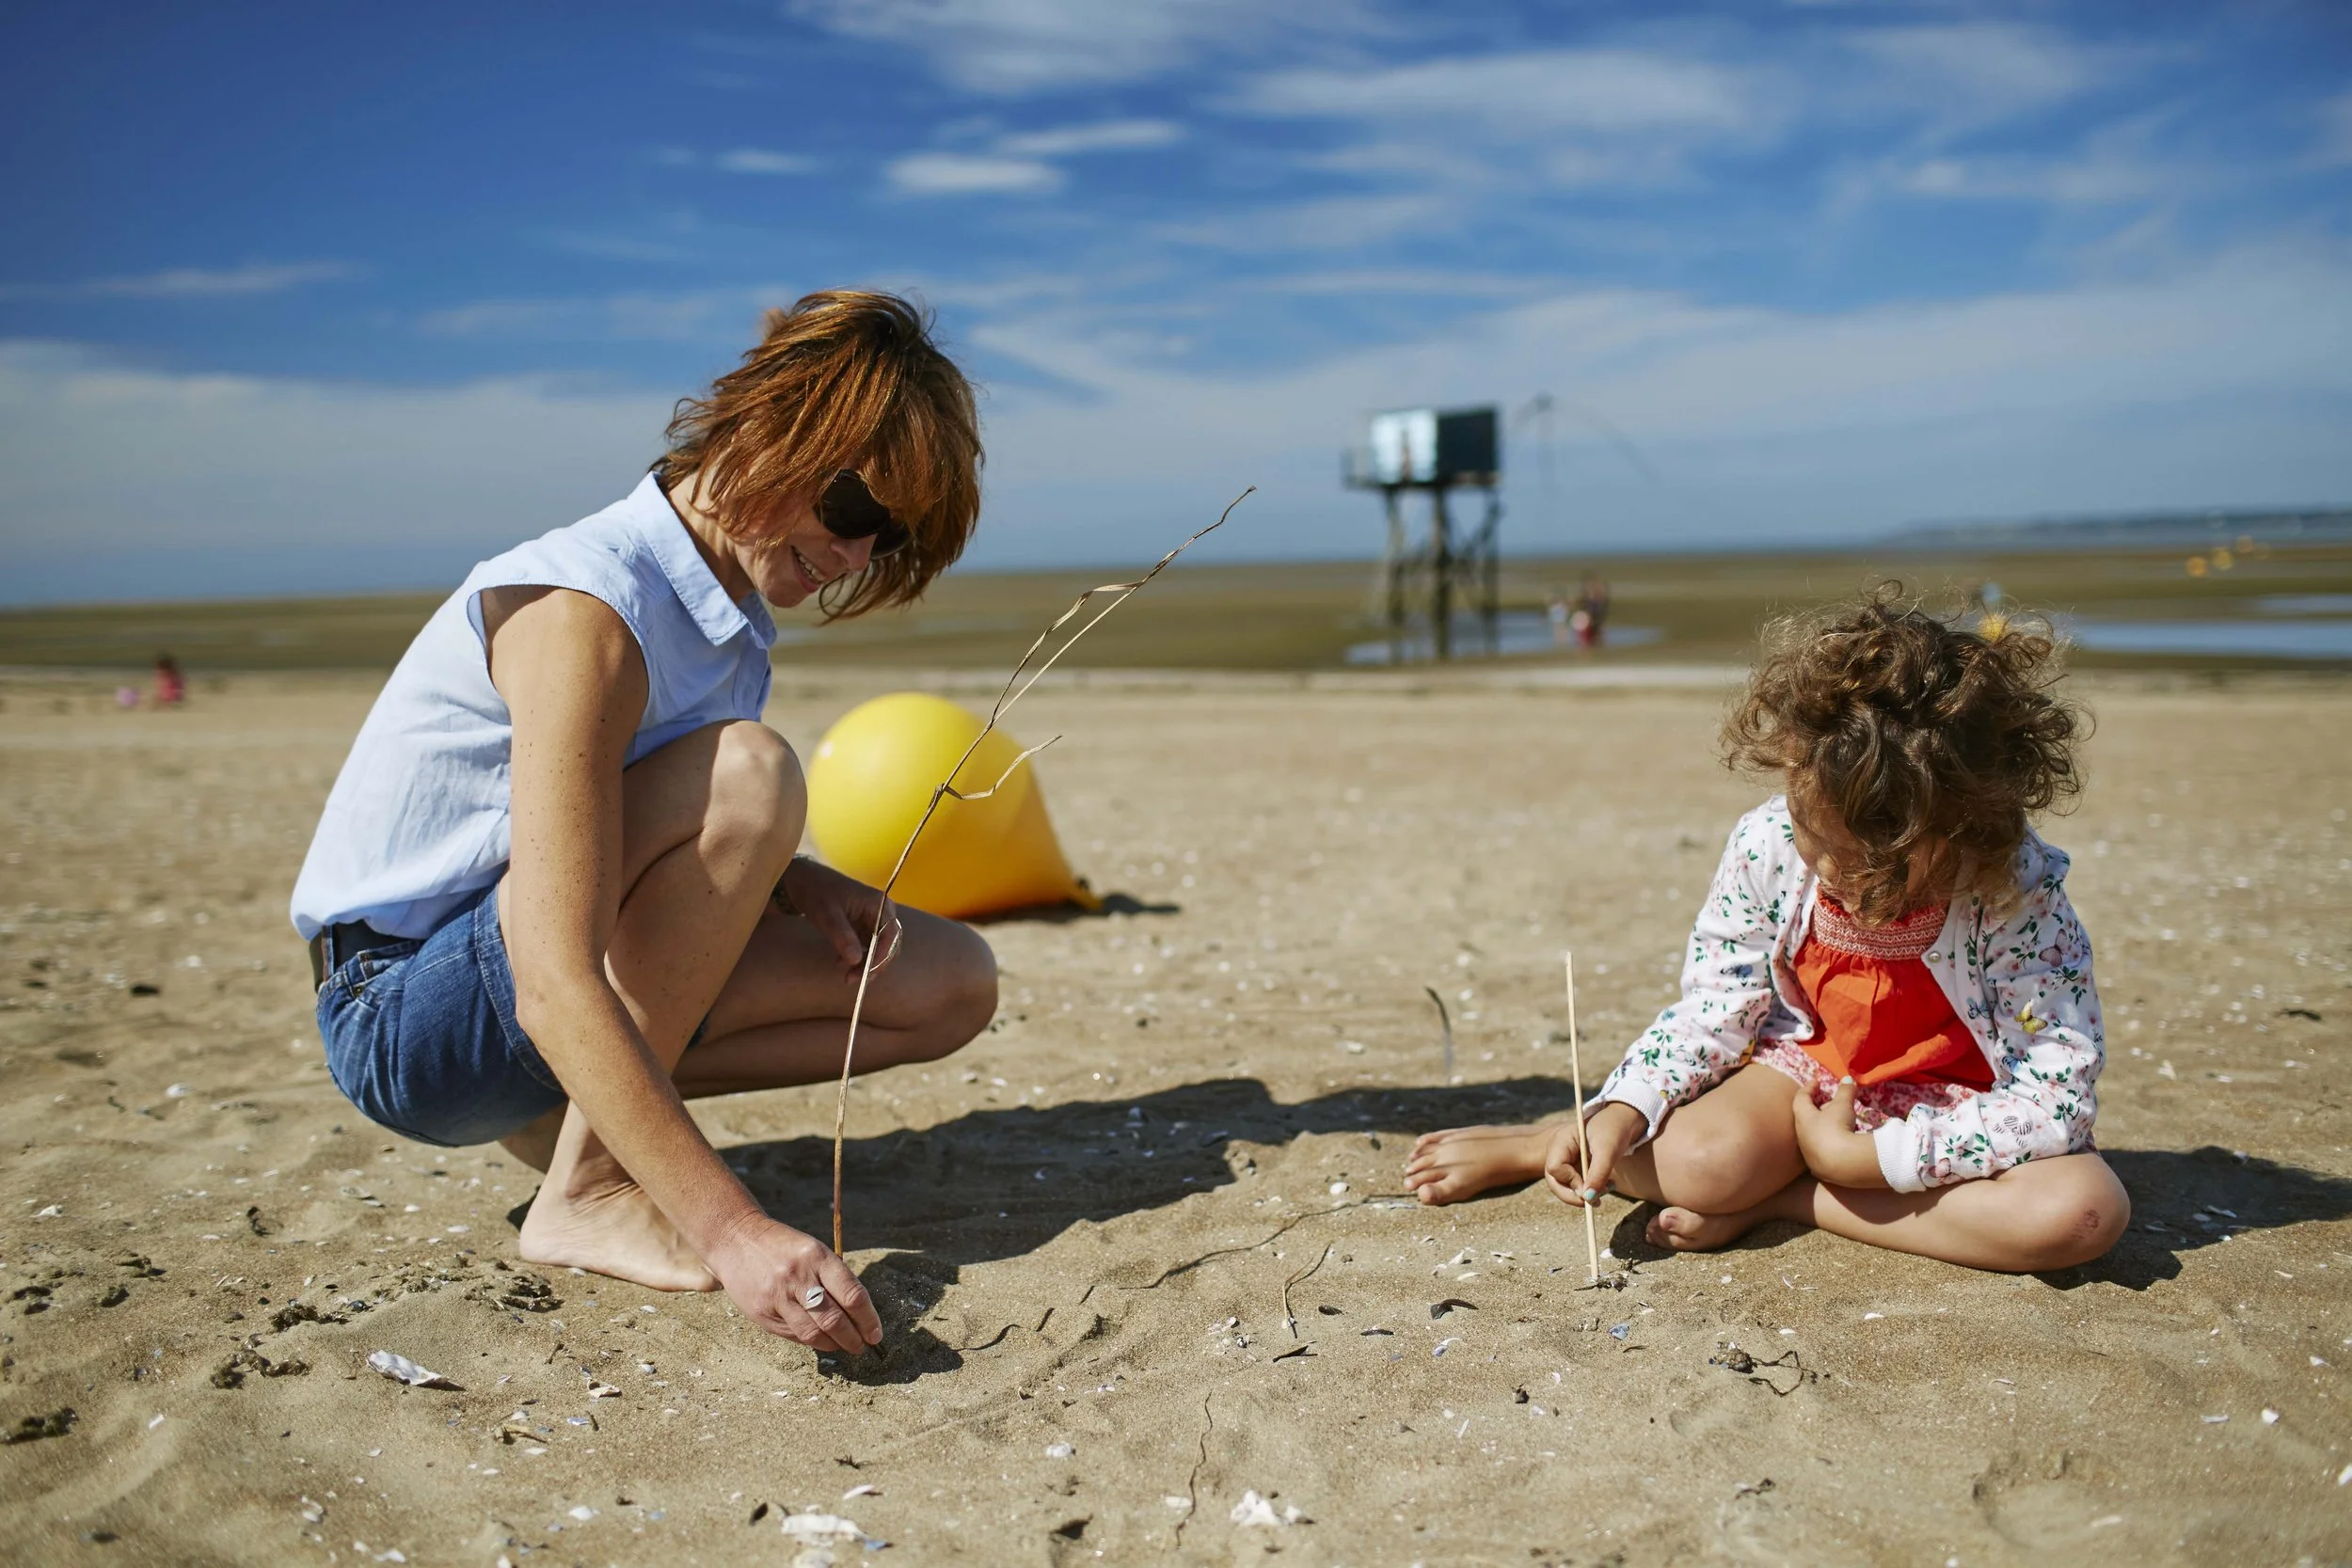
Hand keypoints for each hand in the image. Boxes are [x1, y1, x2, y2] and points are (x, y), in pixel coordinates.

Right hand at [706, 1215, 882, 1354]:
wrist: (736, 1240)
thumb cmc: (784, 1246)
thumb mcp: (813, 1250)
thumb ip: (833, 1278)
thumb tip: (859, 1315)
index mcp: (817, 1257)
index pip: (852, 1295)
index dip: (868, 1320)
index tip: (875, 1334)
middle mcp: (798, 1277)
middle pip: (834, 1320)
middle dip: (854, 1339)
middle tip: (863, 1346)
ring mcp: (778, 1297)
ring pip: (813, 1334)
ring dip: (834, 1346)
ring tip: (844, 1347)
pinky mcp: (762, 1313)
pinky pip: (793, 1335)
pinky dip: (811, 1341)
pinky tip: (820, 1341)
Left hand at [781, 857, 903, 981]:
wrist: (804, 881)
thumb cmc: (816, 892)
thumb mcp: (827, 914)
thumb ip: (842, 936)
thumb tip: (856, 961)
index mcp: (878, 903)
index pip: (890, 934)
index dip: (881, 956)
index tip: (865, 973)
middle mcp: (882, 912)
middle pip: (888, 944)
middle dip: (874, 965)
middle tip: (854, 979)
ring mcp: (874, 920)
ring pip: (879, 949)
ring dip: (866, 965)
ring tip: (847, 976)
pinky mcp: (864, 927)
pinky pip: (868, 947)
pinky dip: (857, 958)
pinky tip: (840, 963)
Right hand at [1540, 1102, 1644, 1207]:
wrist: (1624, 1120)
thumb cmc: (1614, 1129)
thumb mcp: (1608, 1150)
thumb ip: (1598, 1174)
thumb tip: (1588, 1199)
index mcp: (1561, 1141)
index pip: (1554, 1168)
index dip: (1570, 1181)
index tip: (1590, 1188)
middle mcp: (1560, 1152)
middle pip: (1555, 1181)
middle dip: (1575, 1195)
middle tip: (1596, 1202)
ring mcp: (1568, 1161)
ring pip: (1566, 1187)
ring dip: (1586, 1194)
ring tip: (1608, 1189)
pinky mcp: (1578, 1167)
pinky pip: (1579, 1185)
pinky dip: (1592, 1190)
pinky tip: (1608, 1186)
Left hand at [1791, 1078, 1886, 1188]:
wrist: (1841, 1164)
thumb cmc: (1836, 1128)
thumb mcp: (1843, 1106)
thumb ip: (1845, 1091)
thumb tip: (1847, 1079)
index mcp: (1803, 1117)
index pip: (1801, 1098)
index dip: (1809, 1088)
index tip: (1816, 1082)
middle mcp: (1801, 1135)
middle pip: (1806, 1117)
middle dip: (1818, 1108)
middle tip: (1831, 1103)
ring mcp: (1808, 1152)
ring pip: (1813, 1135)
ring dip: (1823, 1127)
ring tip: (1839, 1122)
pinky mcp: (1817, 1167)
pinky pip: (1820, 1151)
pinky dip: (1828, 1143)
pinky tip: (1840, 1144)